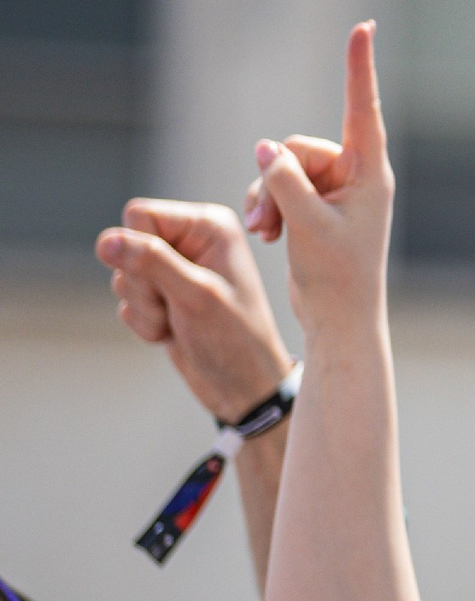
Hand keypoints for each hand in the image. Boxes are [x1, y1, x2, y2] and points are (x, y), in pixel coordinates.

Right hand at [97, 200, 292, 421]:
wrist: (243, 386)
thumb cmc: (234, 340)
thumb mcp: (194, 296)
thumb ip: (150, 262)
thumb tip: (106, 240)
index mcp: (208, 225)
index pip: (138, 213)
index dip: (141, 249)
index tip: (168, 281)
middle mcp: (191, 240)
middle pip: (124, 243)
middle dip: (140, 283)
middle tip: (175, 306)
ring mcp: (175, 268)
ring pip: (122, 273)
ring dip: (144, 307)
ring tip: (178, 322)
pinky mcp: (162, 294)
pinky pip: (127, 299)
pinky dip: (144, 321)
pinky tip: (172, 332)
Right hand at [248, 22, 393, 341]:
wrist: (339, 320)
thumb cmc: (336, 277)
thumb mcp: (306, 226)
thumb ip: (285, 183)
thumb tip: (266, 148)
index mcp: (371, 175)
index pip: (362, 109)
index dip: (359, 67)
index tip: (363, 27)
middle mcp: (357, 177)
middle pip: (298, 147)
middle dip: (275, 179)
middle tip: (271, 221)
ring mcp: (336, 191)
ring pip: (282, 168)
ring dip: (266, 197)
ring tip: (266, 232)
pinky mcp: (316, 206)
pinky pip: (278, 187)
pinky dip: (267, 207)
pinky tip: (266, 235)